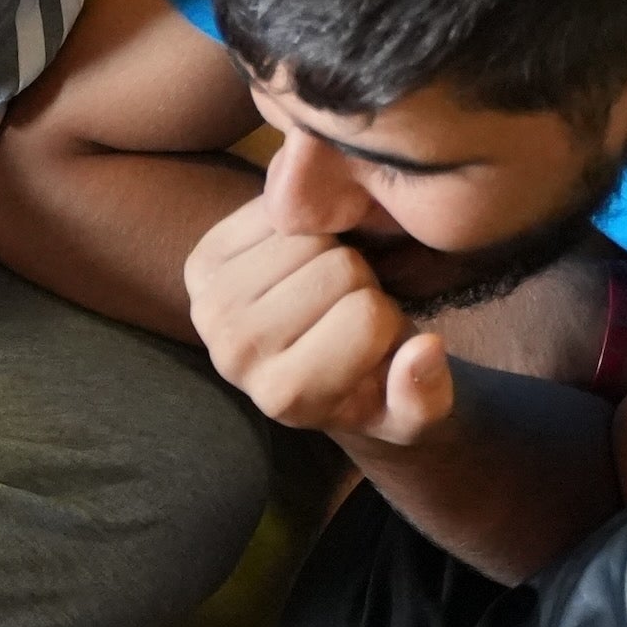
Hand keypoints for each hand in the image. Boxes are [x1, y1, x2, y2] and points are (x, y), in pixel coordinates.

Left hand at [186, 189, 458, 447]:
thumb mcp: (409, 415)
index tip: (372, 338)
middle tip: (345, 306)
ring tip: (322, 285)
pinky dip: (300, 225)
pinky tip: (297, 262)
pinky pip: (276, 211)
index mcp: (287, 396)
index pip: (368, 317)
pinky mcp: (201, 264)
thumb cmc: (364, 387)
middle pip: (340, 268)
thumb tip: (425, 349)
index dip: (386, 317)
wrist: (294, 369)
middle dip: (359, 280)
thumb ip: (425, 398)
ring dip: (331, 248)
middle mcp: (236, 356)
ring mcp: (210, 307)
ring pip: (310, 234)